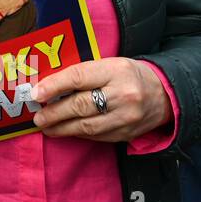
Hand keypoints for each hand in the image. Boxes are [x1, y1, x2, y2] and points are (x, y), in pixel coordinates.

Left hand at [31, 57, 171, 141]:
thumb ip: (82, 74)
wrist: (165, 94)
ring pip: (87, 126)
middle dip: (54, 113)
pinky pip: (97, 136)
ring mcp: (127, 118)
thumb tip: (49, 87)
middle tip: (38, 116)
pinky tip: (67, 130)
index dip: (54, 86)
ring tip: (46, 126)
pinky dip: (78, 134)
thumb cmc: (128, 75)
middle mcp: (123, 95)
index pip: (79, 77)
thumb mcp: (109, 65)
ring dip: (62, 128)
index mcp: (116, 71)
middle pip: (80, 105)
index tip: (35, 94)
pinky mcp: (127, 134)